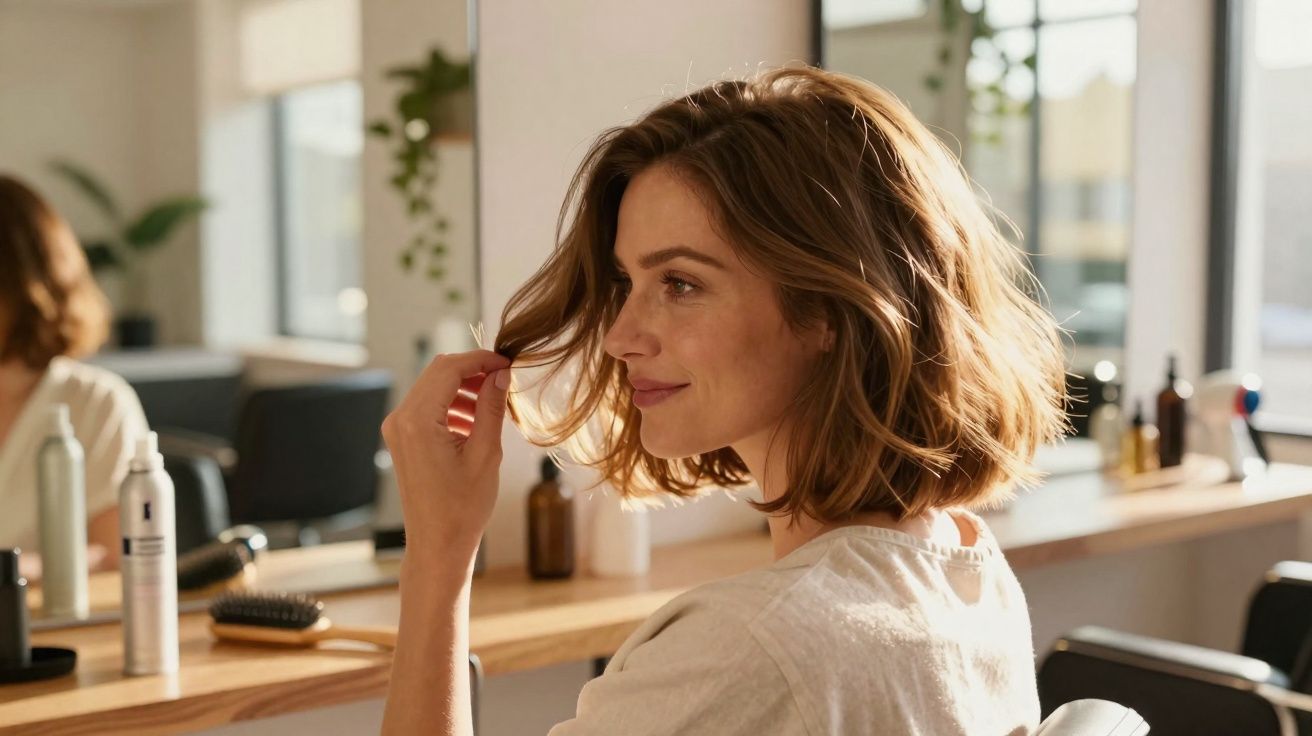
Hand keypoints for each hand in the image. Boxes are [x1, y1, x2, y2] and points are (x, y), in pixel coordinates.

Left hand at [381, 350, 512, 566]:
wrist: (438, 544)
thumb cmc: (462, 507)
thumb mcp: (486, 453)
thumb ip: (491, 407)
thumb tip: (501, 374)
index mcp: (418, 421)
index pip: (449, 368)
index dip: (481, 359)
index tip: (508, 362)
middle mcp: (400, 420)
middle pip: (438, 372)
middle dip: (472, 369)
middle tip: (504, 377)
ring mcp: (398, 429)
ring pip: (433, 387)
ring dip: (463, 387)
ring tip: (493, 403)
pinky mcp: (402, 438)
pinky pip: (428, 407)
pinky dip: (452, 404)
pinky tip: (475, 420)